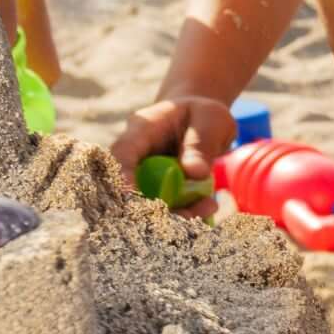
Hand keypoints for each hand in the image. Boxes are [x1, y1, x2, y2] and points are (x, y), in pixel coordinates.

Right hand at [116, 95, 237, 209]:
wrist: (202, 122)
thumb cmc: (204, 115)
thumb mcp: (211, 120)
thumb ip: (202, 144)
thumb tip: (194, 173)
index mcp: (142, 129)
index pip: (122, 152)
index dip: (123, 176)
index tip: (134, 198)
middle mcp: (136, 155)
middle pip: (130, 185)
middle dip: (155, 206)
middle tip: (188, 217)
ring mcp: (144, 175)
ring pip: (149, 201)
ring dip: (176, 212)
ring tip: (208, 207)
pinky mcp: (157, 191)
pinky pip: (165, 208)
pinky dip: (185, 212)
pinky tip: (208, 207)